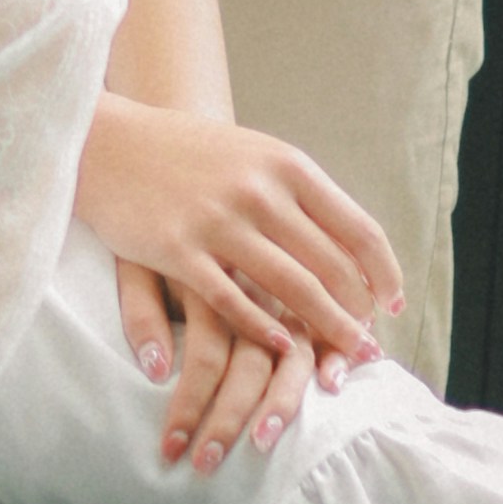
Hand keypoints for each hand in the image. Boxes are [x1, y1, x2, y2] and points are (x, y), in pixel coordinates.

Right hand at [70, 100, 398, 471]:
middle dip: (358, 313)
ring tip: (342, 361)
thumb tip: (351, 248)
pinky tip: (280, 346)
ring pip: (292, 287)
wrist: (110, 142)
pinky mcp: (178, 248)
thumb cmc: (190, 155)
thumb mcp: (254, 157)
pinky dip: (261, 327)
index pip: (357, 228)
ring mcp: (219, 220)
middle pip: (331, 265)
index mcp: (287, 166)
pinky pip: (231, 299)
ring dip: (325, 329)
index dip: (383, 272)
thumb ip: (298, 197)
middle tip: (369, 346)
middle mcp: (260, 191)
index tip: (392, 303)